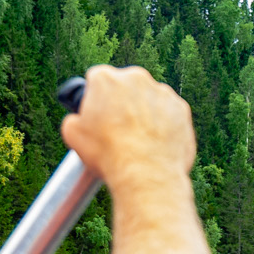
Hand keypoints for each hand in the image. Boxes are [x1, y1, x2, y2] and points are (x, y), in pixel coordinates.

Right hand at [59, 64, 194, 199]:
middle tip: (119, 128)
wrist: (147, 175)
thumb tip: (78, 120)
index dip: (96, 99)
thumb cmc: (108, 154)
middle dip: (122, 102)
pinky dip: (165, 124)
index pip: (97, 80)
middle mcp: (136, 78)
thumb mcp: (72, 135)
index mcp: (105, 79)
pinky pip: (170, 113)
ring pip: (150, 98)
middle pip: (126, 86)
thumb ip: (74, 118)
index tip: (99, 114)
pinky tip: (156, 143)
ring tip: (140, 139)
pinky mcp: (181, 109)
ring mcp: (162, 92)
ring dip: (145, 112)